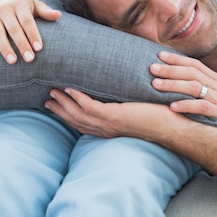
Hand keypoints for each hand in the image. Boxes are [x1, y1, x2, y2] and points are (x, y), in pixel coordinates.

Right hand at [0, 0, 61, 62]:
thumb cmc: (22, 7)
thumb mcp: (34, 6)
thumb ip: (45, 11)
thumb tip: (59, 15)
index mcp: (19, 5)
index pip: (27, 21)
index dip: (33, 34)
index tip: (39, 48)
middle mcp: (5, 10)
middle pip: (14, 29)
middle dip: (22, 44)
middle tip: (30, 59)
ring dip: (5, 48)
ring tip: (13, 61)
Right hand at [44, 87, 176, 140]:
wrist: (170, 126)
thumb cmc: (156, 118)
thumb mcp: (133, 111)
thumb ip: (122, 104)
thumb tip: (116, 88)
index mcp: (107, 129)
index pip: (81, 123)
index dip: (66, 115)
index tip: (54, 105)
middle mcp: (104, 129)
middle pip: (74, 120)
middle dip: (59, 110)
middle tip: (46, 99)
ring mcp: (108, 123)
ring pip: (78, 113)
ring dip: (64, 102)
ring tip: (53, 90)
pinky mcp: (114, 116)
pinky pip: (90, 106)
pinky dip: (77, 97)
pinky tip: (70, 88)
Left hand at [150, 51, 216, 134]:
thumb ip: (204, 88)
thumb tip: (180, 81)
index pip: (195, 64)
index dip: (177, 59)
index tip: (160, 55)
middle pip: (192, 73)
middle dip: (170, 70)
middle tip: (151, 68)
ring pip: (194, 87)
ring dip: (173, 85)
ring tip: (155, 85)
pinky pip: (202, 108)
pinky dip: (186, 105)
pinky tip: (171, 107)